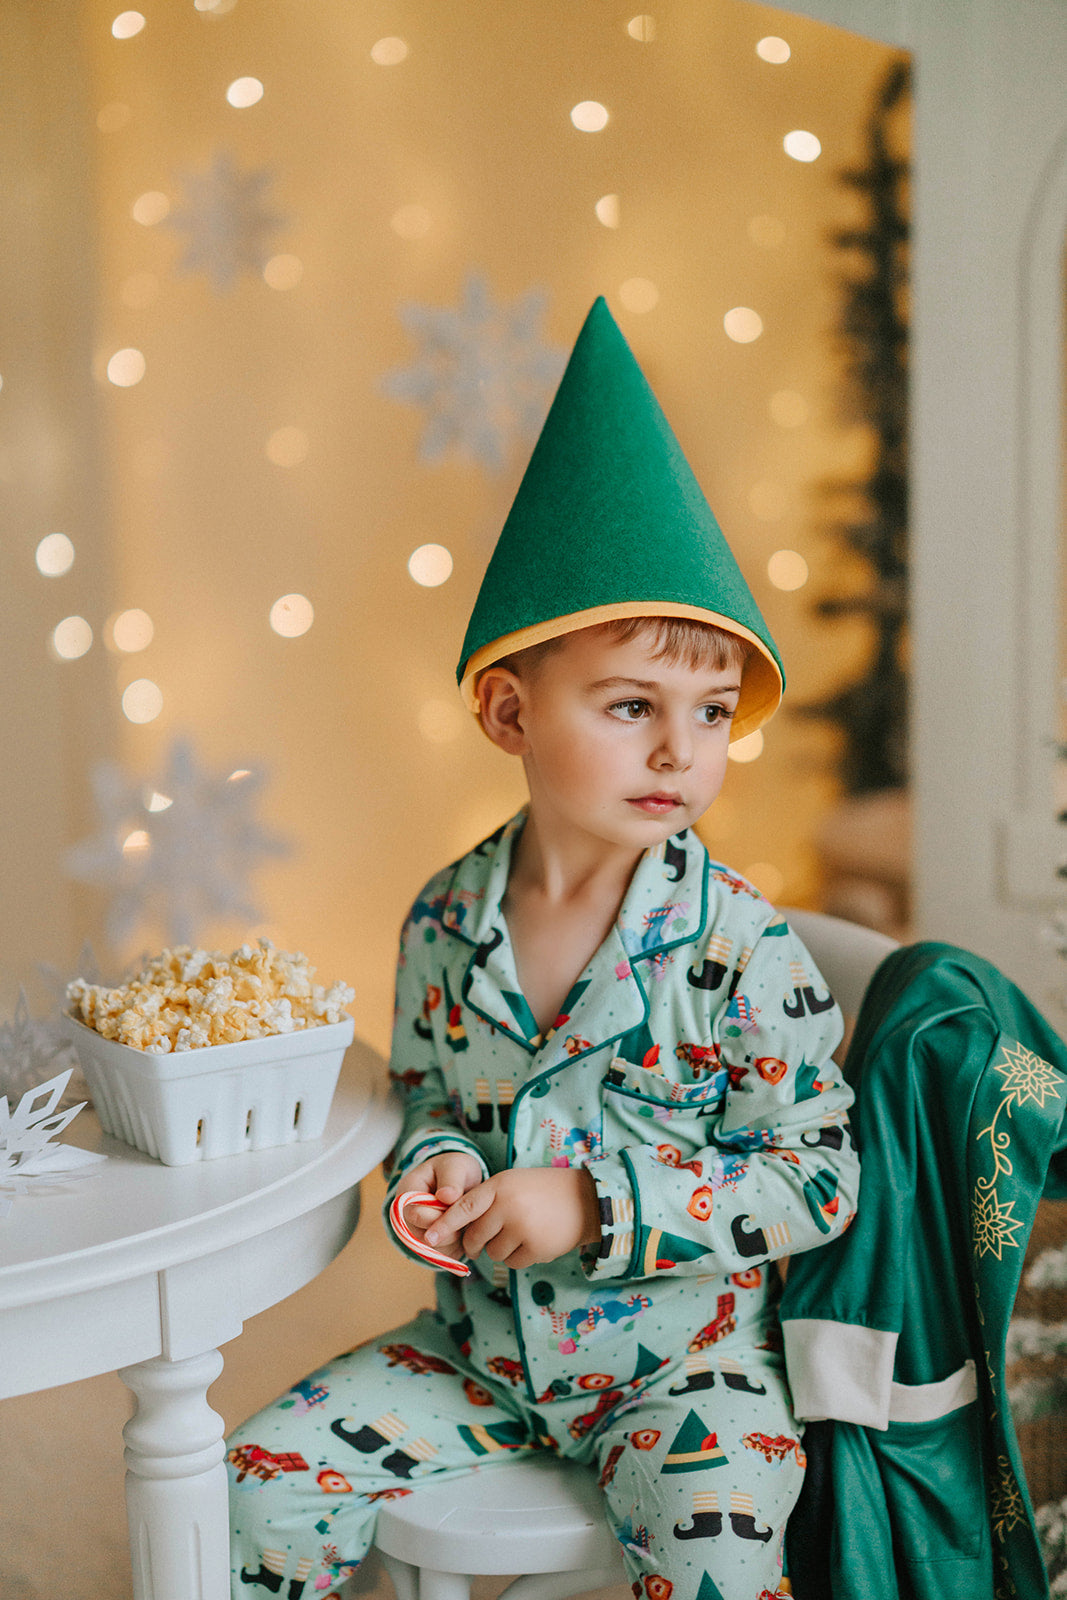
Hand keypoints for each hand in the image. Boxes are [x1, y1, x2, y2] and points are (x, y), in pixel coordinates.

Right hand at [394, 1152, 483, 1263]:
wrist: (459, 1182)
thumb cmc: (455, 1171)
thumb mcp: (456, 1166)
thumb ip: (451, 1179)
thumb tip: (446, 1196)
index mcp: (406, 1192)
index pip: (416, 1215)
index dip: (439, 1214)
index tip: (456, 1204)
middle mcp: (405, 1216)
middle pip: (422, 1237)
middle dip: (449, 1229)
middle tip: (466, 1216)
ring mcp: (414, 1233)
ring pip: (433, 1250)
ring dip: (455, 1239)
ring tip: (466, 1220)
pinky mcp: (428, 1247)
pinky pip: (442, 1256)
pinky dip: (458, 1247)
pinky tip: (465, 1230)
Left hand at [425, 1167, 600, 1269]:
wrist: (586, 1200)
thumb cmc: (542, 1190)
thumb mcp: (512, 1183)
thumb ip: (486, 1200)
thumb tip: (458, 1229)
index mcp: (500, 1186)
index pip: (464, 1206)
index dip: (446, 1224)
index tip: (431, 1238)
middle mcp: (509, 1206)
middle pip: (475, 1237)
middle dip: (476, 1243)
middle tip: (485, 1239)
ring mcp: (523, 1228)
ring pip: (492, 1253)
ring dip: (500, 1249)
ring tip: (519, 1233)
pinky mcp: (536, 1248)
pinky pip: (512, 1263)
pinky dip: (518, 1258)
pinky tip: (532, 1242)